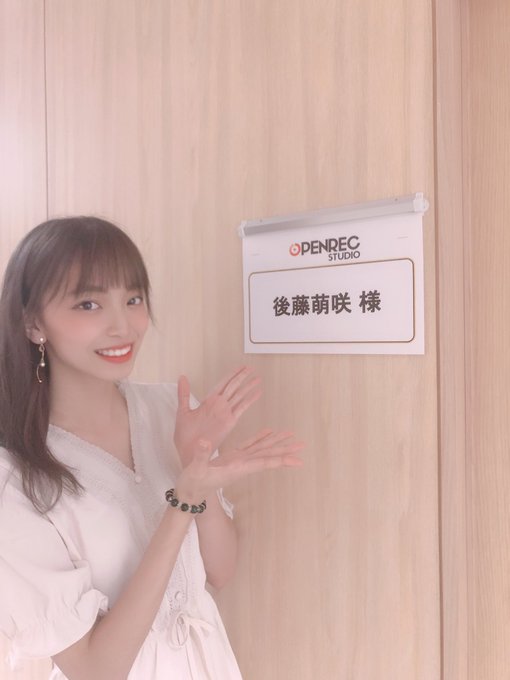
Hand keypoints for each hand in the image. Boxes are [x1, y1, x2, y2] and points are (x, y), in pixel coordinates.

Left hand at [174, 366, 261, 466]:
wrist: (189, 453)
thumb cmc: (185, 436)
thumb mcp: (182, 411)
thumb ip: (183, 394)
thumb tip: (182, 377)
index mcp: (208, 401)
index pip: (222, 383)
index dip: (231, 374)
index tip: (240, 367)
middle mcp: (218, 405)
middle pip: (233, 386)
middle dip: (242, 377)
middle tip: (251, 368)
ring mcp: (225, 413)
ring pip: (239, 395)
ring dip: (248, 386)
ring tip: (258, 379)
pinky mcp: (229, 422)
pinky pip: (241, 408)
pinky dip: (249, 400)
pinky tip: (257, 393)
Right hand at [175, 429, 303, 501]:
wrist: (189, 494)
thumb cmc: (192, 484)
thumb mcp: (195, 470)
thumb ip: (200, 456)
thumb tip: (204, 442)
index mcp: (237, 468)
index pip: (263, 462)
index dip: (280, 460)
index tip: (297, 460)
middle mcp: (241, 465)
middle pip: (267, 455)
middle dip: (284, 450)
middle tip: (302, 445)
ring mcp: (238, 461)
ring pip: (261, 449)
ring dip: (275, 442)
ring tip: (290, 435)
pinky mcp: (232, 457)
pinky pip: (250, 445)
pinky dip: (259, 438)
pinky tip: (268, 432)